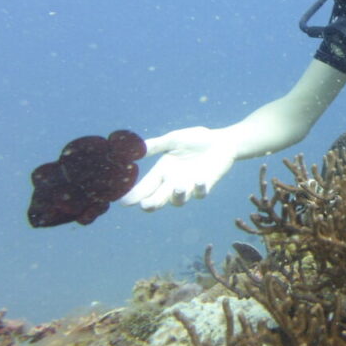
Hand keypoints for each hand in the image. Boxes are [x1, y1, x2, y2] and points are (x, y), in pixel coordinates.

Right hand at [119, 126, 238, 210]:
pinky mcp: (205, 186)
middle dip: (152, 203)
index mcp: (162, 170)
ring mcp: (189, 186)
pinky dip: (200, 189)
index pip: (145, 186)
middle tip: (145, 205)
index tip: (124, 202)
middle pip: (159, 198)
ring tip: (178, 186)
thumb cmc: (196, 139)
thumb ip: (157, 145)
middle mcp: (173, 182)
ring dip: (177, 196)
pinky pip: (201, 193)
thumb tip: (136, 147)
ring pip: (179, 200)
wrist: (221, 141)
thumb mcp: (174, 140)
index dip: (135, 194)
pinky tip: (200, 180)